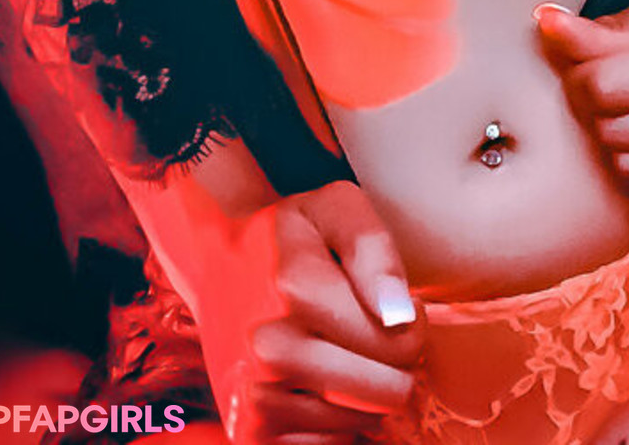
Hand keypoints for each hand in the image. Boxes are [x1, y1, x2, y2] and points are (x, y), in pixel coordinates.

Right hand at [195, 180, 425, 444]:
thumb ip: (375, 249)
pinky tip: (316, 382)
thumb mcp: (336, 207)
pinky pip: (330, 444)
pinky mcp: (248, 433)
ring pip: (362, 422)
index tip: (390, 305)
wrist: (215, 264)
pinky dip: (334, 420)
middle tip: (367, 333)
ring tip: (336, 351)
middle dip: (392, 363)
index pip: (403, 343)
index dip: (412, 324)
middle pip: (388, 392)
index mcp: (298, 290)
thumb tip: (400, 315)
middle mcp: (272, 350)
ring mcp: (256, 398)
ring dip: (362, 392)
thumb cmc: (289, 236)